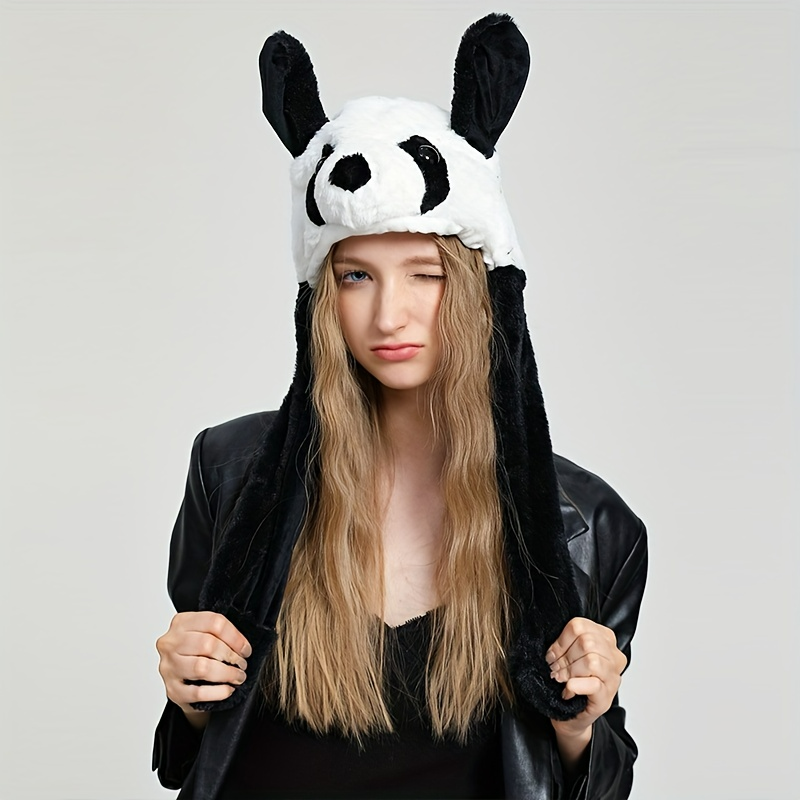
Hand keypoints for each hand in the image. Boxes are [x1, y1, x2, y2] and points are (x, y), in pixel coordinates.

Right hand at [156, 611, 251, 717]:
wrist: (181, 681)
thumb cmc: (196, 655)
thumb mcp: (205, 635)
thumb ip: (220, 634)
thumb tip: (243, 646)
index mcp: (181, 623)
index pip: (213, 622)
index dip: (235, 636)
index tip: (245, 649)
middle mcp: (170, 643)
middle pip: (207, 644)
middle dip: (231, 656)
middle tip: (242, 664)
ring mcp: (169, 667)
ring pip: (201, 667)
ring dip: (226, 673)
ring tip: (238, 676)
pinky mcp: (172, 690)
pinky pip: (197, 692)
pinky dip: (217, 692)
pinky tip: (227, 689)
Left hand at [546, 617, 626, 738]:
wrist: (572, 714)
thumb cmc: (571, 682)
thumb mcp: (568, 655)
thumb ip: (566, 644)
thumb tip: (554, 648)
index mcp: (605, 639)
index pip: (580, 626)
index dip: (561, 640)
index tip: (553, 654)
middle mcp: (614, 656)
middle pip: (587, 642)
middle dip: (565, 656)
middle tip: (555, 669)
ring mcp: (613, 678)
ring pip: (592, 661)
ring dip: (570, 670)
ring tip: (561, 678)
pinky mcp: (607, 697)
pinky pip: (593, 684)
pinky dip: (575, 686)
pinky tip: (568, 691)